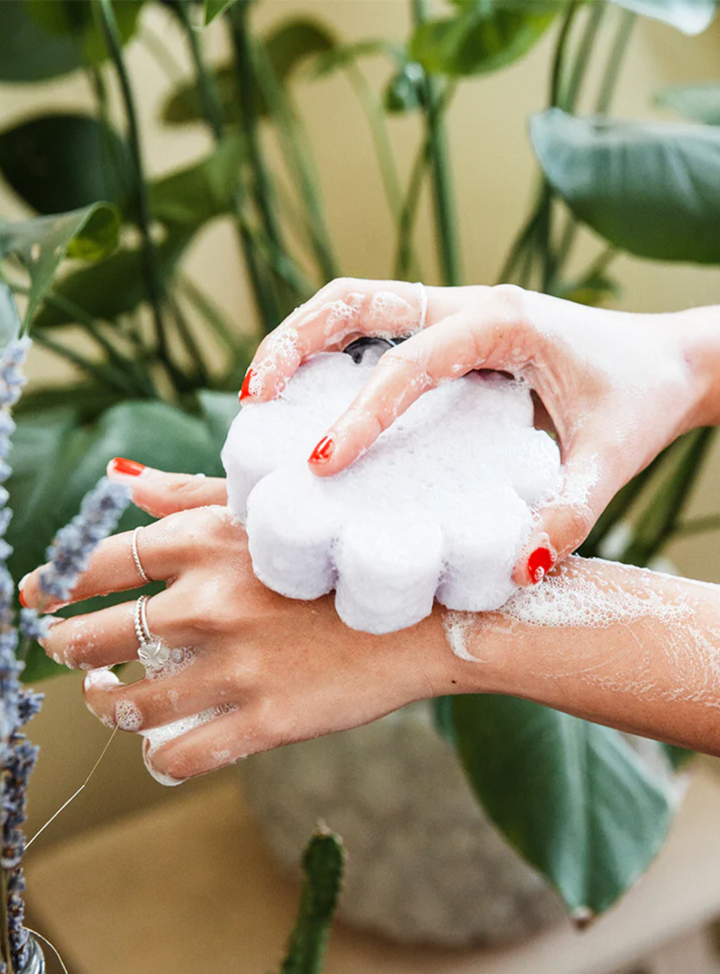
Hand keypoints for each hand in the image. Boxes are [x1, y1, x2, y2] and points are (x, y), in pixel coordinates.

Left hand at [20, 466, 461, 783]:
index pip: (97, 565)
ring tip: (113, 698)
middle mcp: (206, 602)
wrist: (425, 613)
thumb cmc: (341, 550)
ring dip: (109, 705)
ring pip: (127, 705)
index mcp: (203, 542)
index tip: (37, 600)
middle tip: (71, 653)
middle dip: (66, 648)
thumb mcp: (266, 507)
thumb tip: (118, 479)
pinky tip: (162, 747)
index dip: (53, 586)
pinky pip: (178, 756)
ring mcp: (233, 666)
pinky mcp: (263, 721)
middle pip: (92, 636)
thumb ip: (186, 493)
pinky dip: (159, 757)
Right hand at [243, 279, 707, 583]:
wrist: (671, 362)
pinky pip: (373, 333)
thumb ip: (570, 512)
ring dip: (298, 340)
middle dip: (294, 340)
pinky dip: (327, 357)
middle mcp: (469, 307)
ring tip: (255, 396)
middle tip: (252, 398)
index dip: (360, 412)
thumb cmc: (641, 402)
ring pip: (354, 306)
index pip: (411, 362)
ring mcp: (454, 314)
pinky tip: (304, 404)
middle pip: (356, 299)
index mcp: (504, 324)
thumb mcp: (611, 459)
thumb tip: (518, 566)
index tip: (322, 463)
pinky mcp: (448, 334)